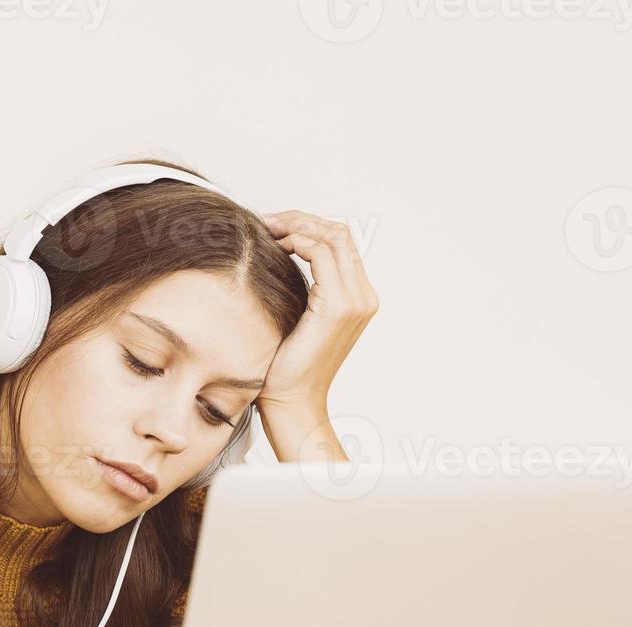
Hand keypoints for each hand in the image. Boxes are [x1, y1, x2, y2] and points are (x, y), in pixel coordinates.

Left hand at [257, 210, 378, 409]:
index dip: (308, 226)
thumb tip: (280, 255)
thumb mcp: (298, 318)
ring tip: (268, 230)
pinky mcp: (338, 307)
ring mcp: (355, 301)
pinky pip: (320, 254)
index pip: (341, 242)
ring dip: (297, 226)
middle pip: (340, 232)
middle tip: (267, 221)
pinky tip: (276, 247)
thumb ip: (304, 289)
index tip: (274, 227)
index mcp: (358, 298)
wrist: (292, 401)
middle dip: (301, 219)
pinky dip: (298, 242)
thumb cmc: (287, 366)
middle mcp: (364, 297)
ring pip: (332, 236)